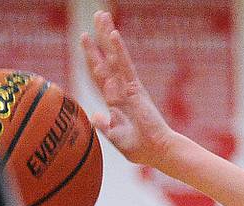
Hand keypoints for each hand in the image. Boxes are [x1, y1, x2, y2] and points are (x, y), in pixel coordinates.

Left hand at [81, 10, 177, 167]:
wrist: (157, 151)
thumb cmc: (141, 149)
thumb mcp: (117, 138)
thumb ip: (105, 126)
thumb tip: (94, 115)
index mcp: (114, 102)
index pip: (98, 75)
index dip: (91, 58)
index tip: (85, 39)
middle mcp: (120, 90)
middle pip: (105, 60)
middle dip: (99, 39)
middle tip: (96, 16)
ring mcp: (128, 87)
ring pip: (113, 57)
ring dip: (106, 36)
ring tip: (102, 16)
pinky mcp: (136, 88)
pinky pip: (125, 65)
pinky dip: (118, 50)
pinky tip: (113, 34)